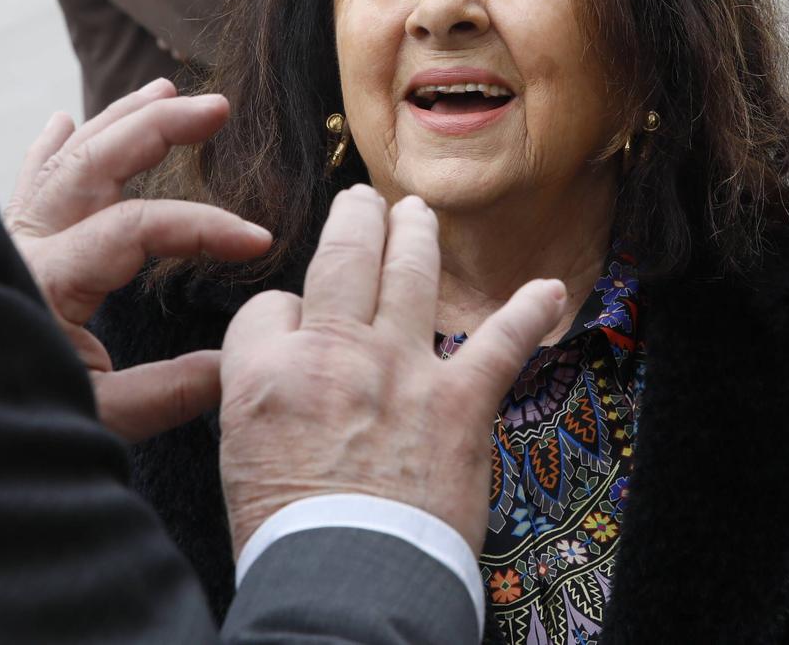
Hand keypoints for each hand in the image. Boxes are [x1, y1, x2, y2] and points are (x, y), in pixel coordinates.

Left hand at [5, 80, 272, 442]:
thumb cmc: (10, 426)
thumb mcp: (99, 419)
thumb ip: (171, 390)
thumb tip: (240, 361)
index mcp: (48, 279)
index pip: (137, 227)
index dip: (203, 226)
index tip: (258, 240)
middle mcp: (23, 245)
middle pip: (94, 164)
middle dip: (159, 128)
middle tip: (216, 107)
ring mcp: (8, 241)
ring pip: (65, 160)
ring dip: (117, 121)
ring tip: (165, 89)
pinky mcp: (1, 251)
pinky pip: (25, 185)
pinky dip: (48, 150)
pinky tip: (61, 121)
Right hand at [218, 185, 566, 557]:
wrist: (347, 588)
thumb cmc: (290, 538)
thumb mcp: (239, 454)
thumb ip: (264, 395)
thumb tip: (290, 370)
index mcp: (267, 373)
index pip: (271, 306)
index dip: (283, 315)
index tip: (294, 325)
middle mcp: (334, 355)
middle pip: (345, 257)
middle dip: (356, 219)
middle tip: (364, 202)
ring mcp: (403, 372)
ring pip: (411, 274)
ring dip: (417, 235)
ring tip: (417, 214)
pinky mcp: (460, 404)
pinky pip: (501, 342)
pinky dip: (530, 313)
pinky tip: (549, 291)